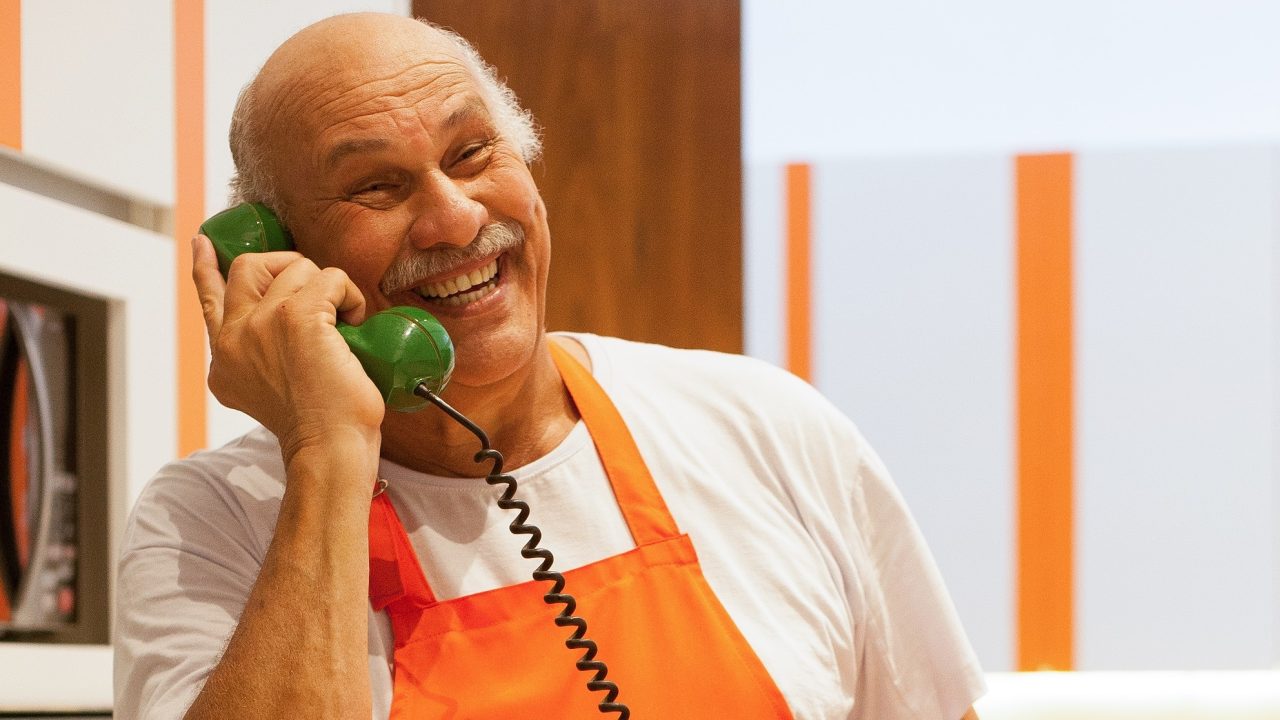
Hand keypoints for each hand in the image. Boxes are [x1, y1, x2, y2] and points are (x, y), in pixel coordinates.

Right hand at [191, 235, 384, 461]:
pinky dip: (350, 294)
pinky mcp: (298, 318)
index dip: (205, 267)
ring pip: (297, 268)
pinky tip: (356, 320)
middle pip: (248, 267)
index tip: (203, 242)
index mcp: (224, 359)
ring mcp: (262, 324)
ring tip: (346, 320)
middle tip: (316, 285)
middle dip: (287, 264)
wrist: (328, 449)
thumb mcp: (268, 391)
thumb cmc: (316, 427)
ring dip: (329, 287)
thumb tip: (279, 319)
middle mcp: (234, 339)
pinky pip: (329, 278)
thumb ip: (259, 356)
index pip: (209, 299)